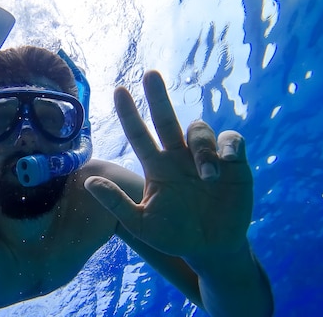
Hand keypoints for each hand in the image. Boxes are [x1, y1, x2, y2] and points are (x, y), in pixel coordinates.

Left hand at [85, 71, 252, 257]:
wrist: (210, 248)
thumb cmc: (173, 235)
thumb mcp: (141, 224)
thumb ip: (116, 204)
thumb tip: (89, 182)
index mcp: (156, 167)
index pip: (139, 135)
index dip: (129, 114)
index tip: (119, 91)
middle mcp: (178, 156)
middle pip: (166, 119)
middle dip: (157, 97)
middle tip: (150, 75)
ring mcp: (205, 157)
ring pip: (199, 130)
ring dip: (202, 148)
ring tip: (208, 177)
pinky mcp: (234, 162)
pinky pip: (232, 139)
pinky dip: (230, 145)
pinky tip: (229, 161)